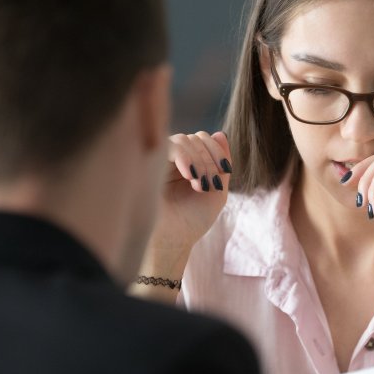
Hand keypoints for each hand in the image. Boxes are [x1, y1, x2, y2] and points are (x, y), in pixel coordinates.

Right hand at [147, 131, 232, 263]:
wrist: (171, 241)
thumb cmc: (192, 220)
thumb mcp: (216, 192)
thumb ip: (222, 165)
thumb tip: (221, 133)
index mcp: (190, 162)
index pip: (204, 139)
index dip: (218, 150)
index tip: (225, 170)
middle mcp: (174, 158)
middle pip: (196, 138)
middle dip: (209, 159)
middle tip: (208, 185)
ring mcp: (160, 160)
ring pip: (183, 139)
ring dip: (198, 160)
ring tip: (199, 185)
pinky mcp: (149, 163)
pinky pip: (168, 145)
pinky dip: (183, 156)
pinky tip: (189, 175)